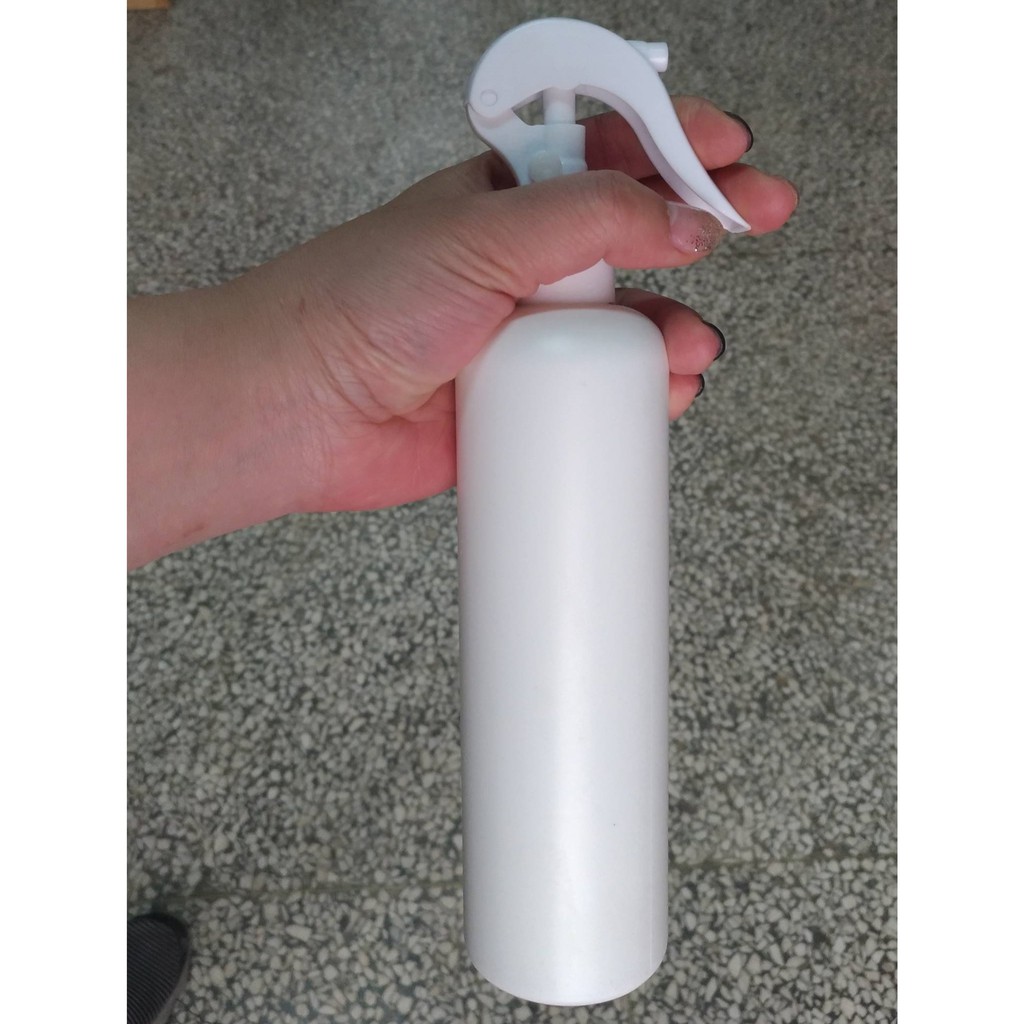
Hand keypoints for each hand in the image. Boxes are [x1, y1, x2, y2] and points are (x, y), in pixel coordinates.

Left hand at [128, 97, 796, 566]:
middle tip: (759, 216)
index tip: (731, 149)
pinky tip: (663, 392)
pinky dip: (638, 391)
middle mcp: (520, 262)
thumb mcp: (484, 232)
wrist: (304, 407)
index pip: (608, 149)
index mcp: (506, 196)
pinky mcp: (521, 399)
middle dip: (699, 223)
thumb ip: (591, 216)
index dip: (674, 141)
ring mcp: (523, 333)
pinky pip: (596, 390)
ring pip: (624, 322)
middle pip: (632, 234)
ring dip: (672, 327)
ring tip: (693, 345)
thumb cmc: (359, 304)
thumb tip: (681, 215)